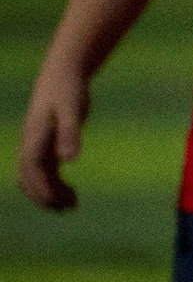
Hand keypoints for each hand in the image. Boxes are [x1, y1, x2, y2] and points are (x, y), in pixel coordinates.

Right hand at [17, 62, 88, 210]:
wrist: (64, 73)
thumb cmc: (68, 89)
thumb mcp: (72, 108)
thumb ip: (70, 133)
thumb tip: (68, 159)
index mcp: (34, 135)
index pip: (31, 168)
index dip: (41, 187)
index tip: (57, 203)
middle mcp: (31, 141)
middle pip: (30, 176)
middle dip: (44, 195)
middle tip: (68, 209)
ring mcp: (37, 143)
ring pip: (36, 176)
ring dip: (50, 192)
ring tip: (72, 205)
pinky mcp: (46, 143)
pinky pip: (44, 170)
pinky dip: (54, 184)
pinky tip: (70, 192)